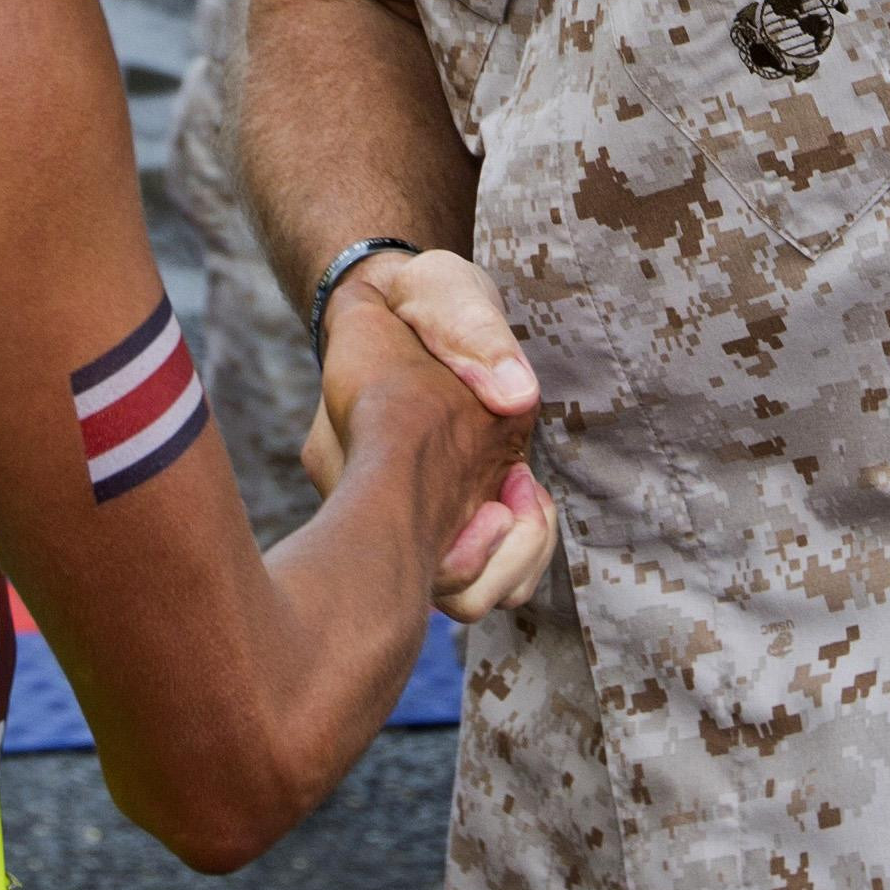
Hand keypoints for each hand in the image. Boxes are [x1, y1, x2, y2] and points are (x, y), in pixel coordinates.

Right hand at [299, 249, 550, 621]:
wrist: (413, 316)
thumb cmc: (422, 300)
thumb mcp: (442, 291)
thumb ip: (470, 331)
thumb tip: (518, 397)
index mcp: (360, 445)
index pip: (381, 534)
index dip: (457, 547)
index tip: (507, 500)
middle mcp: (376, 498)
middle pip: (431, 589)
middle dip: (497, 564)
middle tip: (516, 498)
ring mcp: (412, 520)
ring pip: (464, 598)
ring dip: (514, 563)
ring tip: (526, 497)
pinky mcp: (451, 526)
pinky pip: (489, 580)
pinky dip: (522, 555)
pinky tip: (528, 498)